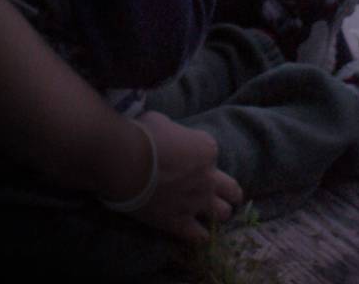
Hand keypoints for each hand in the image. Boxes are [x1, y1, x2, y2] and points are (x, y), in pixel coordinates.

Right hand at [132, 112, 242, 240]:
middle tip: (224, 194)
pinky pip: (198, 236)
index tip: (186, 155)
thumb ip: (174, 135)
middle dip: (230, 192)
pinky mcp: (179, 222)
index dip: (199, 154)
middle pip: (231, 189)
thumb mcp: (165, 123)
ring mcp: (196, 202)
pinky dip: (200, 235)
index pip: (211, 152)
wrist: (127, 161)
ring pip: (222, 214)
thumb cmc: (145, 135)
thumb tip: (168, 139)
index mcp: (207, 149)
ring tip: (211, 213)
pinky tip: (198, 234)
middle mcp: (208, 178)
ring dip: (217, 212)